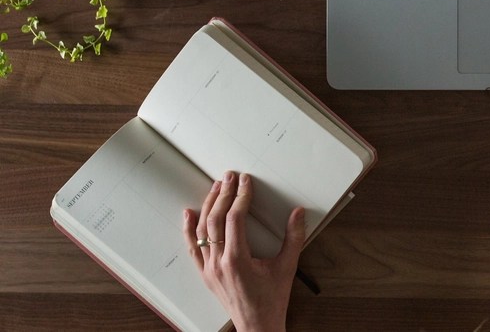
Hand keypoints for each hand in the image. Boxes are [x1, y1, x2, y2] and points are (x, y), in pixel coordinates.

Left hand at [183, 171, 304, 331]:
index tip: (246, 182)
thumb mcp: (287, 266)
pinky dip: (188, 229)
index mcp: (238, 260)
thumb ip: (294, 237)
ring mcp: (209, 269)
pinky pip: (192, 248)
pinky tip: (188, 213)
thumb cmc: (272, 299)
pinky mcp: (205, 274)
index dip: (241, 197)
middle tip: (229, 176)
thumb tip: (298, 212)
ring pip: (201, 231)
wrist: (257, 326)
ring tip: (215, 187)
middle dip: (222, 195)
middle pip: (215, 221)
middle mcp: (219, 264)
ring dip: (208, 206)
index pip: (235, 219)